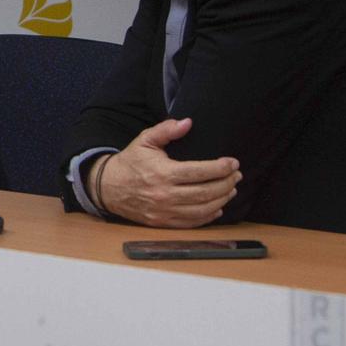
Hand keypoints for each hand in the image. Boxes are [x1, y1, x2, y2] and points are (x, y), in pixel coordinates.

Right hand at [92, 118, 240, 227]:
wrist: (107, 187)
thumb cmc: (130, 162)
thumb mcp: (145, 140)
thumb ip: (166, 130)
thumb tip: (187, 122)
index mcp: (163, 173)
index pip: (200, 172)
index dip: (221, 168)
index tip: (233, 162)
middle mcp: (165, 195)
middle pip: (206, 192)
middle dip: (227, 183)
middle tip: (237, 176)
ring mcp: (165, 211)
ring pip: (203, 210)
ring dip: (222, 199)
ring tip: (231, 189)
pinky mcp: (163, 223)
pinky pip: (193, 223)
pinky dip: (209, 216)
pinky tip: (218, 207)